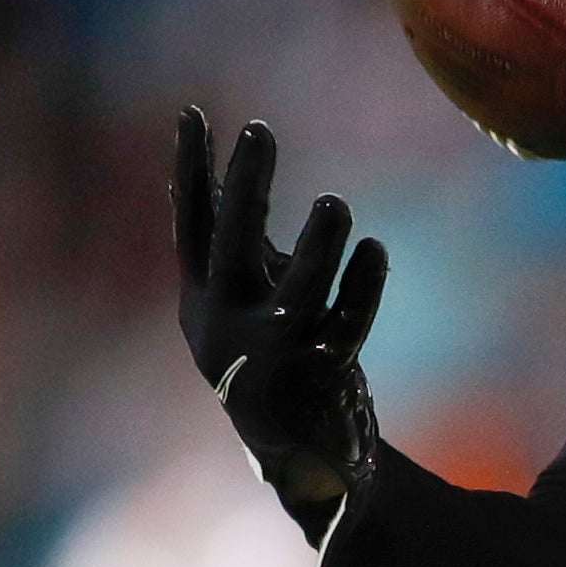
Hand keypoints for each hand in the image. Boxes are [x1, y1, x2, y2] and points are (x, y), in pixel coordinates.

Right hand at [171, 107, 388, 532]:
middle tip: (258, 130)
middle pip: (230, 246)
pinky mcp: (320, 379)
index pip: (191, 225)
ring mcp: (273, 356)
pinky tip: (375, 248)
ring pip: (295, 292)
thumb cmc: (272, 358)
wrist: (302, 454)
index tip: (194, 112)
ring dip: (317, 245)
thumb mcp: (245, 302)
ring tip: (335, 203)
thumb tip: (247, 175)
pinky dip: (363, 285)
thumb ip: (247, 247)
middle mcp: (227, 327)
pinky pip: (346, 323)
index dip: (190, 170)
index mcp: (202, 303)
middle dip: (244, 187)